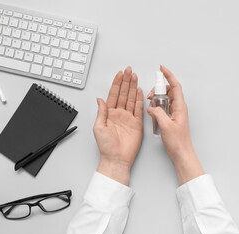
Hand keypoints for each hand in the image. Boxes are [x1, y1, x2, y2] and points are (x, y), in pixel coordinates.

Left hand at [94, 67, 143, 184]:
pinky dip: (139, 99)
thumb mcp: (99, 127)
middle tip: (129, 70)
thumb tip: (100, 99)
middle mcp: (119, 114)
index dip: (117, 84)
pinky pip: (139, 108)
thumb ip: (101, 112)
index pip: (113, 94)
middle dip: (126, 81)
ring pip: (131, 98)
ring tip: (135, 76)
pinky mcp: (137, 123)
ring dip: (133, 87)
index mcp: (109, 114)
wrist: (117, 159)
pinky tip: (139, 91)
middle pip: (123, 94)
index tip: (119, 74)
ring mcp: (128, 117)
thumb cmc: (106, 146)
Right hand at [147, 65, 203, 184]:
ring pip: (166, 98)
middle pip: (170, 90)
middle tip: (150, 95)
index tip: (161, 68)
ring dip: (157, 98)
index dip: (168, 75)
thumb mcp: (165, 126)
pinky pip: (165, 106)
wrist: (182, 153)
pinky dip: (158, 105)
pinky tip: (153, 111)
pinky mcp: (172, 118)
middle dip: (159, 89)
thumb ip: (157, 113)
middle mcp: (179, 108)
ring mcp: (176, 113)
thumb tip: (151, 106)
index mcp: (180, 107)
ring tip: (150, 104)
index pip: (175, 86)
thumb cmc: (177, 142)